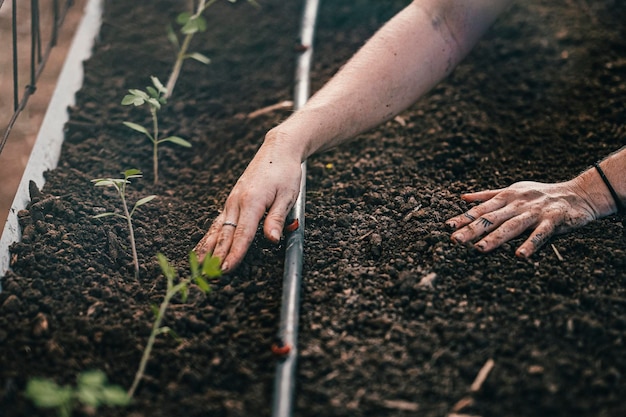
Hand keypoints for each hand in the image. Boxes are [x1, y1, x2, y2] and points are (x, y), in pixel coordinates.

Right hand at [193, 135, 302, 271]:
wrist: (277, 150)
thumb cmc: (285, 173)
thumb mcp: (288, 196)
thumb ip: (277, 219)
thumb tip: (272, 240)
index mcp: (252, 202)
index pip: (242, 234)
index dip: (234, 253)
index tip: (226, 269)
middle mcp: (237, 202)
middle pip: (225, 234)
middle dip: (217, 256)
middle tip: (209, 276)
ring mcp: (232, 200)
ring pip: (217, 229)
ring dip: (208, 248)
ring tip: (198, 266)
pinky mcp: (231, 200)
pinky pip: (218, 222)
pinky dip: (210, 237)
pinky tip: (203, 248)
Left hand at [445, 180, 598, 257]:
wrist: (578, 194)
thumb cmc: (540, 193)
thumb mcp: (512, 190)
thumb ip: (487, 195)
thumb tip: (463, 197)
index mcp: (506, 197)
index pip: (481, 209)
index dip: (464, 218)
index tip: (448, 227)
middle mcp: (517, 204)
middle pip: (491, 218)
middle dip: (472, 230)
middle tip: (455, 241)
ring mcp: (535, 213)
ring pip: (511, 226)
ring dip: (495, 238)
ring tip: (479, 249)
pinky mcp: (553, 221)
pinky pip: (540, 235)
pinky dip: (530, 244)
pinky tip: (520, 256)